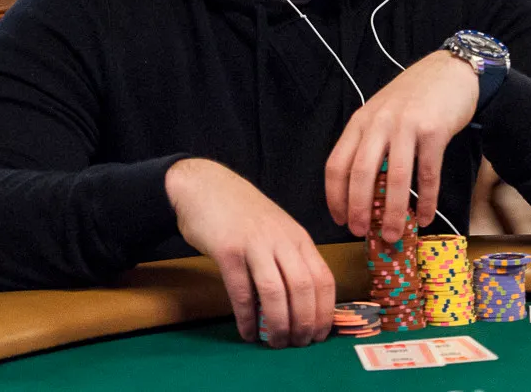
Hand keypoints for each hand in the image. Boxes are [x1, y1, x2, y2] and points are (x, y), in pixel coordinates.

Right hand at [165, 159, 334, 348]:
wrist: (205, 185)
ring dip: (279, 324)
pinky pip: (242, 291)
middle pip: (303, 288)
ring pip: (275, 292)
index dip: (324, 311)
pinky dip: (247, 317)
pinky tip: (247, 332)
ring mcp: (255, 244)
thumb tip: (304, 304)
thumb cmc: (243, 213)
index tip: (320, 335)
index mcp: (299, 238)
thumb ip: (291, 258)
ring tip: (276, 344)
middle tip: (298, 345)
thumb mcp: (277, 230)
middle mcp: (282, 240)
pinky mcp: (228, 250)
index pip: (323, 279)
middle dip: (304, 323)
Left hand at [325, 50, 477, 242]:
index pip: (337, 164)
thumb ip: (371, 146)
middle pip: (360, 174)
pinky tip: (427, 217)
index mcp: (360, 122)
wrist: (450, 71)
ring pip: (395, 178)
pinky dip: (427, 200)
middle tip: (361, 233)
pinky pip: (428, 174)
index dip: (335, 196)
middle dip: (359, 209)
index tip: (340, 219)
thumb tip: (365, 194)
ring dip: (394, 213)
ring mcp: (406, 126)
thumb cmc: (414, 98)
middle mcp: (379, 123)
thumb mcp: (382, 115)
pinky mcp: (434, 131)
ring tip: (394, 235)